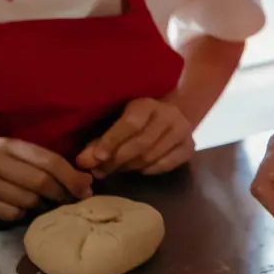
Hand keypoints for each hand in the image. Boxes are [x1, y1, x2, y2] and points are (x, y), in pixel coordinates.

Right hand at [0, 137, 92, 222]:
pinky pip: (9, 215)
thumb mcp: (6, 157)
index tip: (88, 189)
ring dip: (38, 207)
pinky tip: (13, 210)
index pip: (48, 159)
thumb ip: (38, 164)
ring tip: (39, 205)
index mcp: (5, 144)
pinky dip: (18, 216)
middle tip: (72, 203)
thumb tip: (83, 182)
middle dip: (61, 194)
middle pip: (40, 181)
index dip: (72, 176)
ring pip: (26, 201)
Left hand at [77, 98, 194, 176]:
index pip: (130, 123)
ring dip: (131, 166)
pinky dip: (151, 170)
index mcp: (147, 103)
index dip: (112, 141)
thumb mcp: (117, 121)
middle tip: (101, 171)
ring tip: (117, 170)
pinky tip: (140, 169)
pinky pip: (169, 164)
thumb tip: (83, 162)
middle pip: (142, 142)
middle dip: (118, 159)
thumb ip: (99, 141)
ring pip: (153, 155)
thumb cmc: (136, 118)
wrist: (172, 112)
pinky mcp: (190, 146)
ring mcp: (183, 130)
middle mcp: (169, 114)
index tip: (96, 158)